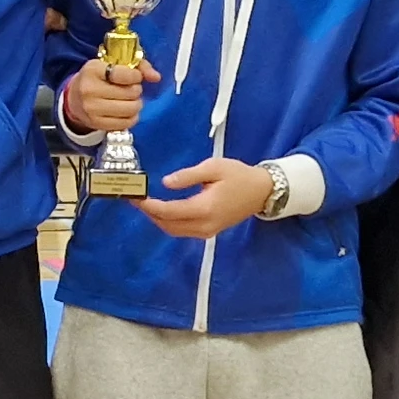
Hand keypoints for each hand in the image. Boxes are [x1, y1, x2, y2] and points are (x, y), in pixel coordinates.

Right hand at [62, 56, 157, 138]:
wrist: (75, 97)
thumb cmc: (99, 77)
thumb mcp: (113, 64)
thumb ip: (139, 66)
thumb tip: (156, 77)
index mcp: (93, 70)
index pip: (124, 75)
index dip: (136, 76)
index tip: (135, 77)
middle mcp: (90, 90)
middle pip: (130, 93)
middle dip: (136, 90)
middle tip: (131, 89)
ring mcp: (92, 108)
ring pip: (130, 109)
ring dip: (136, 104)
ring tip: (130, 100)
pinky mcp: (96, 123)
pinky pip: (125, 123)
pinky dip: (132, 117)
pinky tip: (127, 111)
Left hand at [138, 155, 263, 240]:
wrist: (262, 191)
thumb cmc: (239, 176)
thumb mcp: (213, 167)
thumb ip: (188, 176)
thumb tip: (165, 183)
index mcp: (205, 208)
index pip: (169, 212)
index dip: (150, 206)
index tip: (136, 197)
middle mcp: (204, 225)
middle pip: (168, 225)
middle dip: (150, 213)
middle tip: (136, 199)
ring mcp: (207, 231)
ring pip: (173, 231)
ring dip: (157, 219)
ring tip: (145, 203)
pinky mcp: (209, 231)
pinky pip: (182, 231)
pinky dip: (168, 222)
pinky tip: (162, 209)